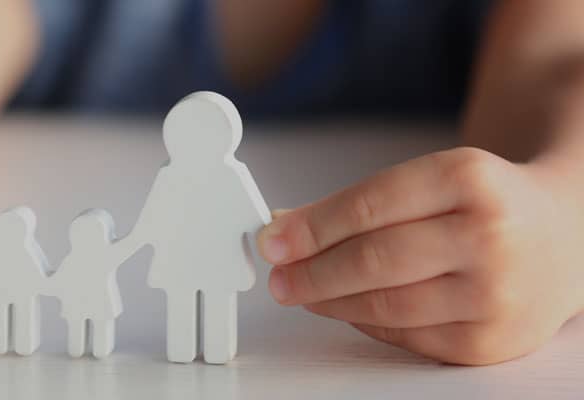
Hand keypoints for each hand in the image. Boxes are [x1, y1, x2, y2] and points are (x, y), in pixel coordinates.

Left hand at [257, 147, 583, 364]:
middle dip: (311, 272)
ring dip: (329, 302)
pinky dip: (366, 323)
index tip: (272, 241)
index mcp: (468, 180)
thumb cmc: (486, 204)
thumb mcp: (433, 180)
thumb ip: (360, 203)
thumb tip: (283, 228)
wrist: (566, 236)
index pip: (368, 206)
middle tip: (278, 278)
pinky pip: (405, 338)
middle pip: (373, 261)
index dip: (311, 228)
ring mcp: (493, 295)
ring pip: (385, 306)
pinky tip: (346, 308)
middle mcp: (488, 236)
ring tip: (301, 292)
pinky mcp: (489, 342)